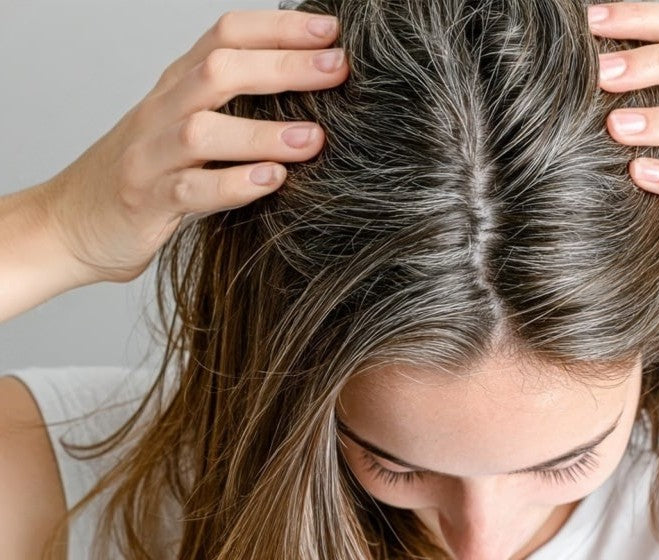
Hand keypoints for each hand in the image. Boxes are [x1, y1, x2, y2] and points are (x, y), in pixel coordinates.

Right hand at [35, 10, 347, 283]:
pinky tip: (272, 181)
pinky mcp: (146, 203)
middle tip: (337, 69)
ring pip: (203, 130)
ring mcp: (150, 156)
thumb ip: (240, 109)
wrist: (69, 224)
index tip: (331, 30)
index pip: (225, 35)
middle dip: (282, 65)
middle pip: (218, 71)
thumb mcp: (192, 130)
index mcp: (178, 86)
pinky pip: (190, 190)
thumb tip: (318, 94)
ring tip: (314, 138)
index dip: (278, 27)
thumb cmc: (148, 175)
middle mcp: (163, 111)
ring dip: (262, 132)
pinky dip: (233, 184)